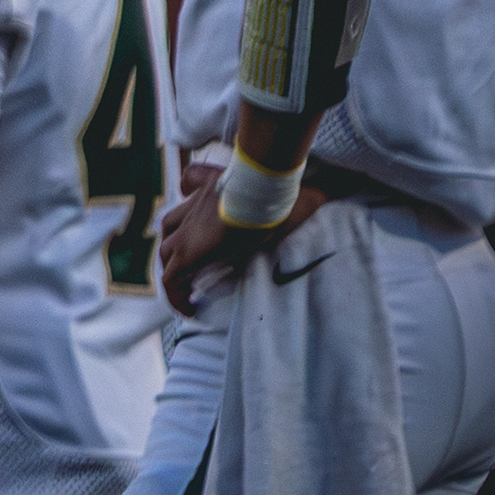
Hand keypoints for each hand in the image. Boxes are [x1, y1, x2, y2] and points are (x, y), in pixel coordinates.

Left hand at [156, 161, 322, 316]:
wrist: (266, 196)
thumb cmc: (281, 192)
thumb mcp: (287, 185)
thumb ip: (295, 189)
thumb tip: (327, 192)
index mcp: (211, 190)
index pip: (188, 194)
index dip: (193, 218)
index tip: (201, 237)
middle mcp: (192, 208)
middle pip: (170, 228)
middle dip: (178, 249)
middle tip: (192, 270)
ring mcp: (185, 231)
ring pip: (167, 254)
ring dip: (176, 272)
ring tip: (189, 292)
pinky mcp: (186, 253)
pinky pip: (171, 279)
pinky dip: (176, 295)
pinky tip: (189, 309)